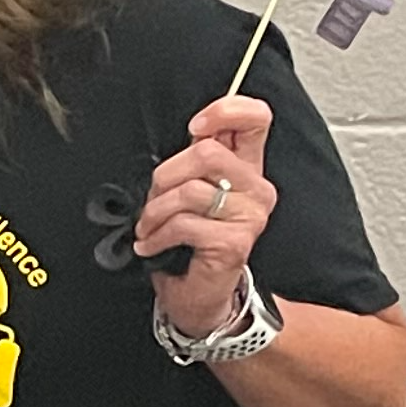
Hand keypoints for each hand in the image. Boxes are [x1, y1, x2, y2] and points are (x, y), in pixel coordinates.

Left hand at [136, 93, 274, 335]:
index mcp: (247, 167)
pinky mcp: (235, 242)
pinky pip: (184, 224)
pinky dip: (156, 236)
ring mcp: (250, 216)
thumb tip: (193, 131)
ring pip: (190, 190)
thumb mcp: (189, 190)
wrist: (200, 295)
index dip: (224, 111)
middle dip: (165, 176)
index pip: (256, 117)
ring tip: (150, 227)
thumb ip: (194, 158)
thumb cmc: (189, 241)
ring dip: (155, 211)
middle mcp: (256, 188)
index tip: (194, 130)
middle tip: (153, 200)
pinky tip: (152, 246)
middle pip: (208, 153)